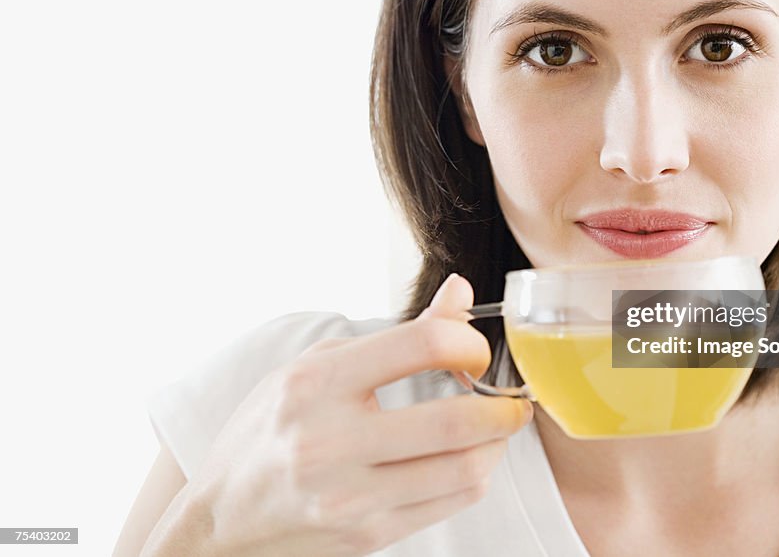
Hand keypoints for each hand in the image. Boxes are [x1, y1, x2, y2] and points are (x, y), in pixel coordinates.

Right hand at [171, 274, 531, 555]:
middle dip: (503, 404)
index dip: (469, 342)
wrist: (221, 523)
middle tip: (509, 397)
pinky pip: (452, 501)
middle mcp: (330, 441)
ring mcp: (350, 496)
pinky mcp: (369, 534)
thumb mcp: (316, 367)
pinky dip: (474, 474)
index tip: (475, 351)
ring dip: (496, 443)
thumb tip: (461, 294)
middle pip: (457, 419)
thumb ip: (395, 335)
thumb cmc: (268, 434)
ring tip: (492, 427)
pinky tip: (467, 458)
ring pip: (466, 467)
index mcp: (316, 383)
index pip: (422, 345)